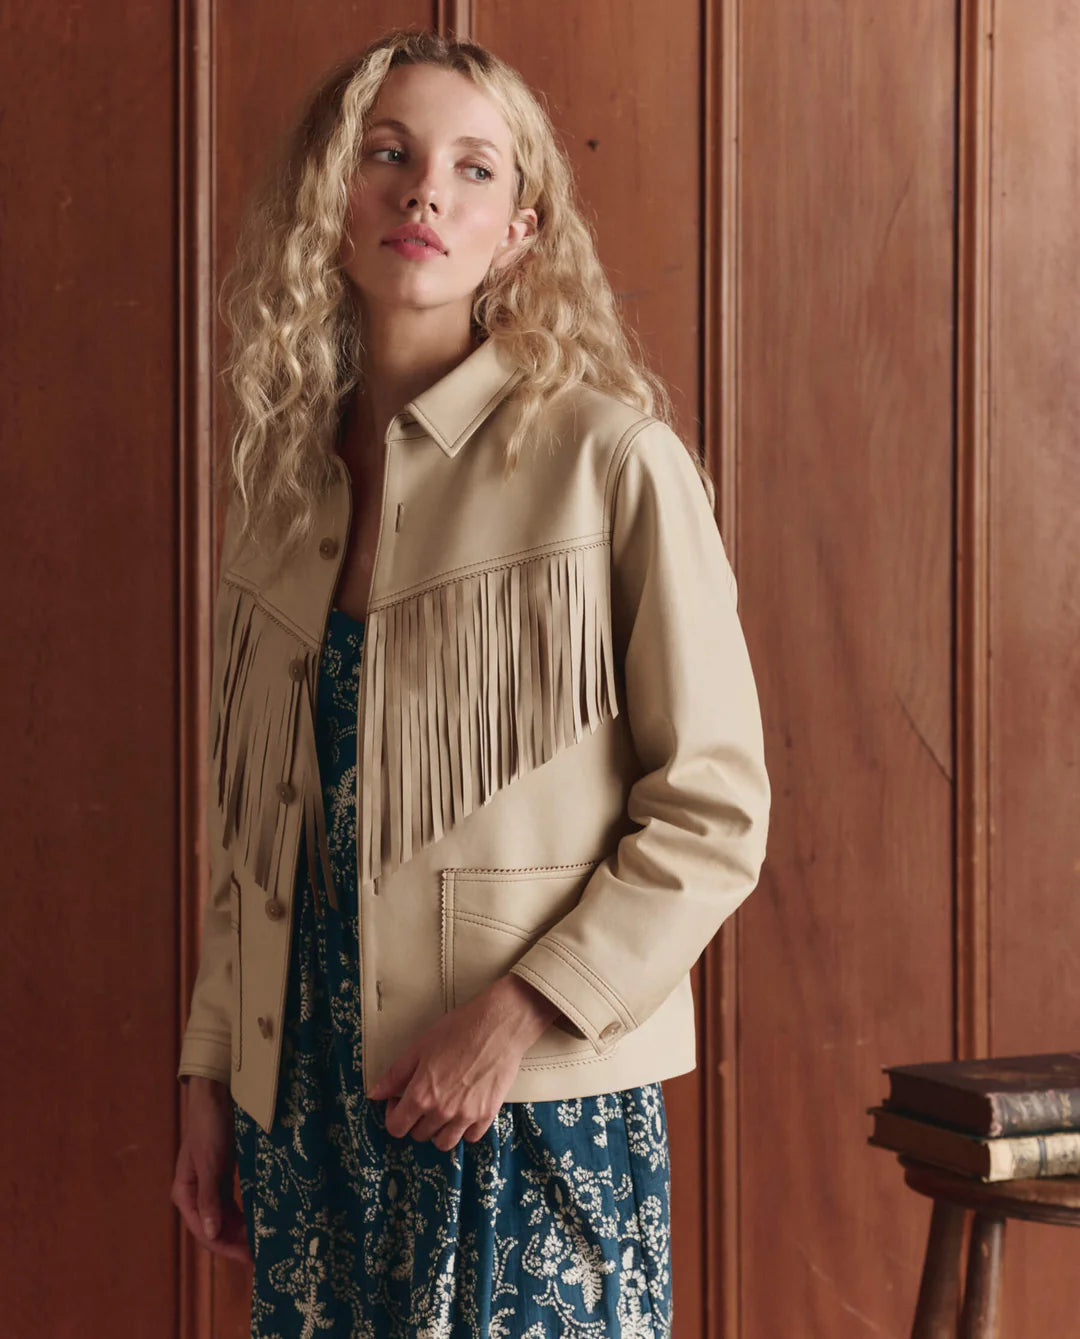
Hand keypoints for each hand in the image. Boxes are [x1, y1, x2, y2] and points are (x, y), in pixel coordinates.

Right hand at [171, 1076, 251, 1264]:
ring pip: (225, 1217)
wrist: (217, 1094)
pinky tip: (259, 1220)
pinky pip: (233, 1202)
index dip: (225, 1246)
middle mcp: (196, 1193)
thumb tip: (211, 1234)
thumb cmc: (209, 1127)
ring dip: (241, 1230)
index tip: (249, 1257)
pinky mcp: (224, 1174)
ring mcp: (210, 1184)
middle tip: (262, 1253)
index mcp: (185, 1193)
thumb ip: (210, 1199)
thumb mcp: (210, 1163)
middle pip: (215, 1227)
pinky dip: (244, 1213)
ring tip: (263, 1241)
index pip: (204, 1231)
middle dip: (236, 1242)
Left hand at [366, 973, 560, 1150]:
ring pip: (444, 1143)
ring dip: (438, 1130)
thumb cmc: (458, 1030)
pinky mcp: (487, 1115)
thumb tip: (374, 1095)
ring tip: (443, 1108)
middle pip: (419, 1135)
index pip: (396, 1128)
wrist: (498, 1025)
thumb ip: (394, 1075)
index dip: (394, 1114)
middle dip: (416, 1119)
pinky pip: (470, 1137)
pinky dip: (465, 1128)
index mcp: (422, 1095)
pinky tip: (464, 1109)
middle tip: (424, 1096)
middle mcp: (443, 1112)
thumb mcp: (419, 1047)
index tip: (400, 1099)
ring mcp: (467, 1116)